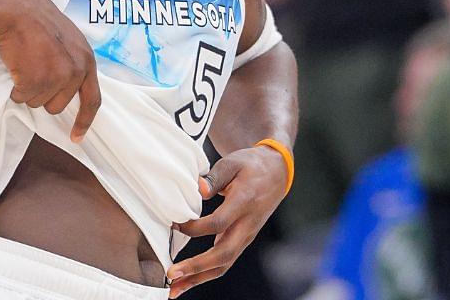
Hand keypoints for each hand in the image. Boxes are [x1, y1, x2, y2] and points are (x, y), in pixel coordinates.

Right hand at [0, 0, 100, 141]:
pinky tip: (15, 64)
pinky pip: (21, 98)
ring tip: (24, 62)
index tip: (76, 137)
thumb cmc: (37, 22)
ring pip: (37, 103)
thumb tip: (68, 90)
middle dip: (43, 94)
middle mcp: (77, 71)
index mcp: (87, 60)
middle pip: (58, 105)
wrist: (16, 8)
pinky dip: (14, 87)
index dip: (84, 120)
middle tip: (33, 70)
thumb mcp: (68, 40)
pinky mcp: (37, 81)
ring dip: (27, 89)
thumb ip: (72, 64)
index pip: (92, 99)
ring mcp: (57, 77)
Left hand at [167, 145, 289, 296]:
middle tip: (172, 274)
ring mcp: (246, 235)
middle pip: (224, 253)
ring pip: (224, 264)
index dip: (195, 227)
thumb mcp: (233, 162)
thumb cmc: (251, 165)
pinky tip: (187, 281)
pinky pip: (224, 261)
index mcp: (245, 202)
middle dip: (197, 267)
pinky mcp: (242, 240)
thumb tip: (199, 190)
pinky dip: (205, 274)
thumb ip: (215, 176)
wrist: (277, 172)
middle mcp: (247, 224)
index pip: (219, 222)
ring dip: (198, 279)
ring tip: (174, 289)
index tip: (174, 224)